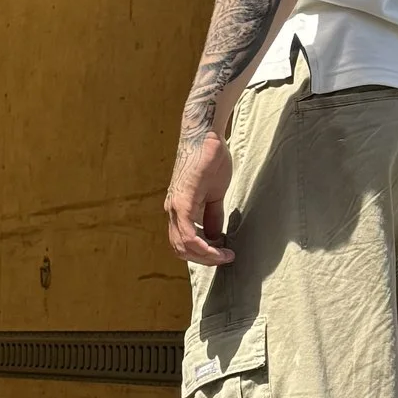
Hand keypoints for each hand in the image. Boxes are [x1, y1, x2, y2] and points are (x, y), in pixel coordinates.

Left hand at [166, 127, 234, 264]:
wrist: (207, 138)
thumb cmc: (210, 161)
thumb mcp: (215, 194)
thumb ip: (212, 215)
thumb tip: (214, 236)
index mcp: (178, 210)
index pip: (182, 243)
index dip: (201, 254)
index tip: (222, 256)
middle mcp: (172, 210)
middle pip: (180, 249)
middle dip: (203, 259)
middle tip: (224, 259)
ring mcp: (175, 207)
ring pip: (182, 245)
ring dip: (205, 256)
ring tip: (224, 256)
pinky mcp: (182, 201)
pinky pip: (187, 233)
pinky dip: (203, 246)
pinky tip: (218, 247)